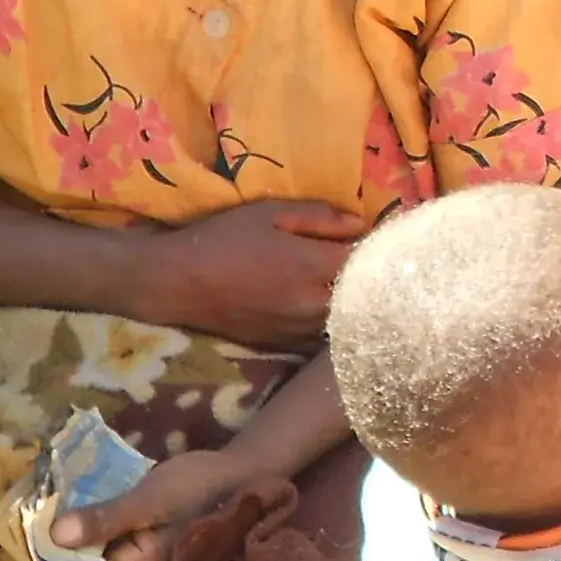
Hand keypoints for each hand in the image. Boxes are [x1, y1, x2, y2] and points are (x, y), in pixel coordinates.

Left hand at [51, 446, 260, 560]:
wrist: (246, 478)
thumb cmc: (199, 487)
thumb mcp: (149, 497)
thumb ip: (105, 518)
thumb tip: (56, 534)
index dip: (52, 557)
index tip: (33, 525)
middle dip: (63, 547)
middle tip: (44, 508)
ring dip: (79, 540)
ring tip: (62, 506)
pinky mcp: (152, 560)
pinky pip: (112, 556)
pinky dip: (97, 537)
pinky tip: (89, 510)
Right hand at [162, 199, 367, 347]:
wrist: (179, 284)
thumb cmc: (224, 240)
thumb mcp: (270, 213)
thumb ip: (319, 217)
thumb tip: (361, 224)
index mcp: (312, 267)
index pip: (367, 262)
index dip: (378, 250)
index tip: (382, 240)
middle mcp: (312, 305)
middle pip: (363, 297)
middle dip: (370, 281)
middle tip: (372, 264)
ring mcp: (300, 331)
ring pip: (346, 321)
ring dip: (353, 304)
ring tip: (353, 286)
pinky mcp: (286, 347)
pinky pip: (324, 337)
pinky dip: (333, 324)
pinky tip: (326, 307)